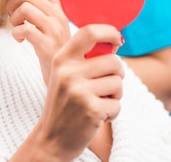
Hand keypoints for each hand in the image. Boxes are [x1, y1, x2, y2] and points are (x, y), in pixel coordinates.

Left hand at [6, 0, 69, 84]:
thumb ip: (41, 2)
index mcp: (56, 8)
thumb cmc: (53, 49)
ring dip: (13, 20)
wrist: (68, 78)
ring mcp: (54, 30)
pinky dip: (16, 34)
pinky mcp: (48, 45)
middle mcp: (58, 15)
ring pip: (24, 8)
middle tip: (13, 18)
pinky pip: (24, 29)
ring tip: (19, 31)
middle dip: (12, 4)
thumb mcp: (50, 23)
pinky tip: (21, 41)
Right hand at [34, 24, 124, 159]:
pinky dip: (113, 113)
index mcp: (62, 59)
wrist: (51, 139)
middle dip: (117, 75)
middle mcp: (68, 72)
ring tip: (98, 103)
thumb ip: (85, 59)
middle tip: (105, 87)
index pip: (89, 32)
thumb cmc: (65, 104)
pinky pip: (117, 104)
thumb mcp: (66, 76)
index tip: (118, 39)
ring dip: (115, 96)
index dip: (108, 31)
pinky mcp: (91, 109)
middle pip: (113, 61)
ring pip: (118, 83)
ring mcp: (79, 91)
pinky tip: (97, 117)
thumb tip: (115, 42)